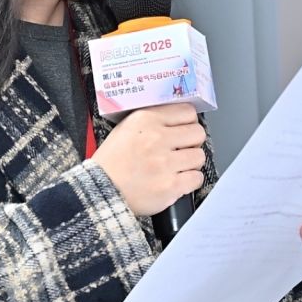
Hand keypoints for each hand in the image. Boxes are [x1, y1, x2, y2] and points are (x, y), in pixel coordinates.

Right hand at [89, 102, 207, 216]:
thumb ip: (152, 121)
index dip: (189, 123)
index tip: (184, 131)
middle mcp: (157, 138)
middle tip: (182, 150)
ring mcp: (164, 163)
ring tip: (178, 167)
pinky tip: (178, 181)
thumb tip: (179, 121)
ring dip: (191, 163)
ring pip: (199, 156)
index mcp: (146, 119)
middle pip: (198, 133)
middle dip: (192, 143)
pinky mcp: (170, 185)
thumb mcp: (126, 128)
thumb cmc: (112, 162)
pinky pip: (197, 178)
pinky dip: (190, 181)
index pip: (188, 112)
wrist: (101, 190)